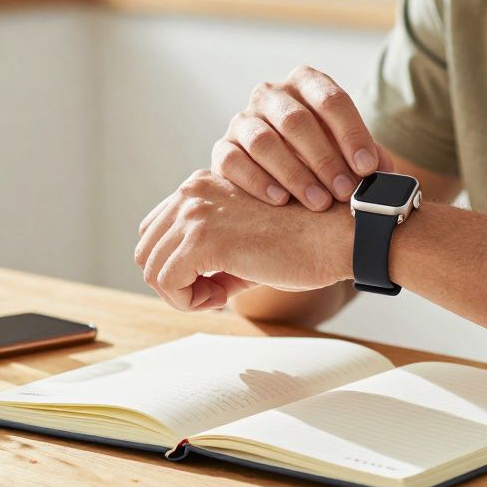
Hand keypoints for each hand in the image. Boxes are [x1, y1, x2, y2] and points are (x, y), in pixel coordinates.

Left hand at [135, 170, 352, 310]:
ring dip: (181, 293)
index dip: (177, 264)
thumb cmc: (305, 240)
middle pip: (147, 248)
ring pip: (151, 267)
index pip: (157, 230)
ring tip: (218, 296)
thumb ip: (213, 253)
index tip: (213, 280)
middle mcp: (192, 191)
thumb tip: (191, 284)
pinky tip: (220, 298)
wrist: (338, 235)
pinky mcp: (204, 240)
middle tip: (213, 293)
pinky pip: (167, 282)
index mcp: (202, 185)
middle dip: (174, 280)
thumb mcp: (246, 238)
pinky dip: (186, 301)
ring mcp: (196, 213)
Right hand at [212, 66, 393, 211]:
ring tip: (318, 202)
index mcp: (306, 83)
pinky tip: (280, 201)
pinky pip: (233, 161)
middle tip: (345, 191)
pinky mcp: (223, 148)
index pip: (331, 100)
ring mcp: (243, 120)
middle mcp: (271, 94)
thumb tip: (386, 173)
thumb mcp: (345, 149)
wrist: (274, 168)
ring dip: (294, 174)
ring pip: (263, 141)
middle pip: (296, 120)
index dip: (352, 134)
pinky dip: (257, 182)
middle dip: (325, 159)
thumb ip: (365, 156)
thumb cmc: (320, 154)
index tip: (367, 168)